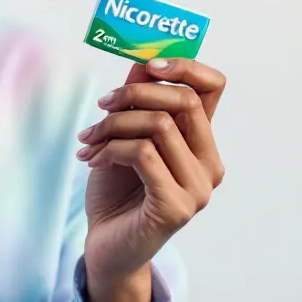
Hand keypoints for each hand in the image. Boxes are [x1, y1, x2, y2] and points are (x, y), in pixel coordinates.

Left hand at [75, 58, 226, 301]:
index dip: (185, 65)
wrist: (106, 244)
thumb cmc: (117, 189)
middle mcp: (208, 163)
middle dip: (134, 93)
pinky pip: (143, 154)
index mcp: (200, 142)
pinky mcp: (177, 207)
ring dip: (112, 126)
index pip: (212, 87)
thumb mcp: (123, 135)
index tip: (148, 64)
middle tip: (101, 105)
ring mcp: (197, 188)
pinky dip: (111, 149)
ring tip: (89, 141)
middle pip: (184, 100)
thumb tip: (142, 58)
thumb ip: (136, 100)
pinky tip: (94, 160)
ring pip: (159, 124)